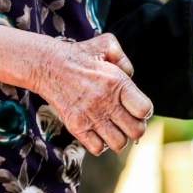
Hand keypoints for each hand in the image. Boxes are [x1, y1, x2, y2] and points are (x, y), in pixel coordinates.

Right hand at [33, 34, 152, 155]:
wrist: (49, 66)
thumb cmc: (79, 55)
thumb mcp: (106, 44)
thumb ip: (125, 59)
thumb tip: (131, 76)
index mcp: (116, 82)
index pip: (144, 110)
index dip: (144, 110)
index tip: (137, 107)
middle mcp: (105, 102)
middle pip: (136, 131)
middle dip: (136, 127)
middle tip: (127, 119)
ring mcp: (90, 116)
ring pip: (119, 144)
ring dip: (119, 137)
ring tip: (113, 126)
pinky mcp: (76, 126)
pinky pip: (98, 148)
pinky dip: (101, 143)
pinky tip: (98, 131)